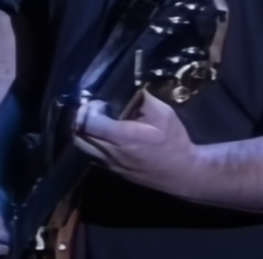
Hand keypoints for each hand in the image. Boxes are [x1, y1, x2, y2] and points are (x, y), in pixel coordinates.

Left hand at [72, 91, 196, 194]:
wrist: (184, 174)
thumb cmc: (174, 142)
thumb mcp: (165, 114)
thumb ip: (144, 100)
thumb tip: (131, 89)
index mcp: (123, 138)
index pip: (89, 123)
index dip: (88, 109)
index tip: (99, 102)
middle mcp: (111, 153)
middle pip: (79, 137)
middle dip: (79, 120)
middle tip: (92, 109)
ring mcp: (111, 166)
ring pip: (83, 148)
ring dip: (83, 132)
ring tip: (95, 121)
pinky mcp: (114, 172)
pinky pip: (92, 156)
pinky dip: (91, 143)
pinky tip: (104, 135)